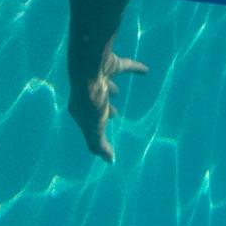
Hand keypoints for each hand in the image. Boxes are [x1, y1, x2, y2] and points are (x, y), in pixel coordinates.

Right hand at [67, 42, 149, 161]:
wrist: (89, 68)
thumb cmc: (91, 100)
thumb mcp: (95, 127)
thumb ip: (100, 144)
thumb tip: (109, 161)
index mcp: (80, 108)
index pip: (87, 120)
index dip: (95, 127)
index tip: (102, 130)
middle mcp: (87, 91)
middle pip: (96, 102)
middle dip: (104, 108)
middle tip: (114, 114)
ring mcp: (98, 76)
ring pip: (106, 84)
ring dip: (112, 88)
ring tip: (118, 92)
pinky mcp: (111, 63)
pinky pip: (125, 66)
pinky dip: (135, 69)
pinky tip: (146, 71)